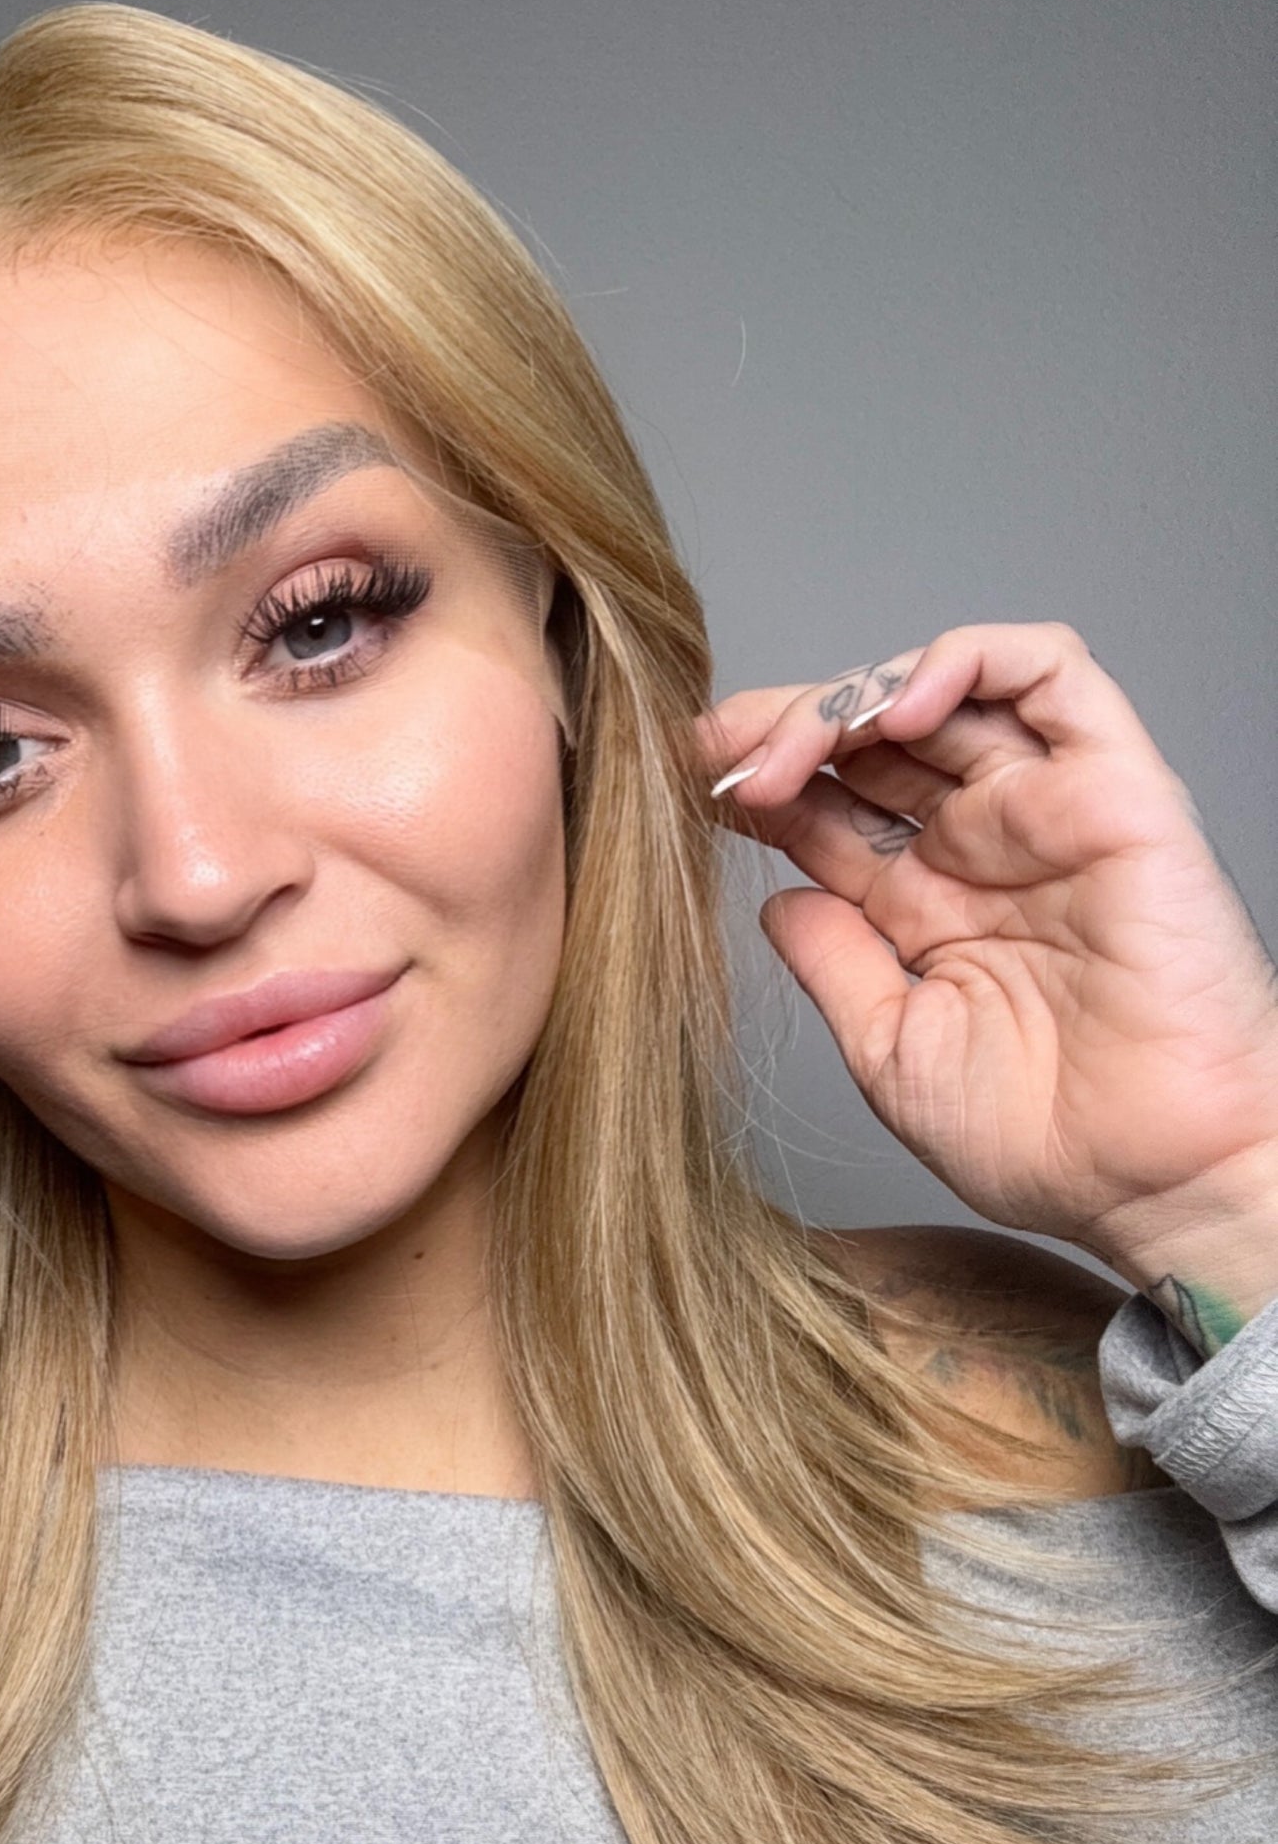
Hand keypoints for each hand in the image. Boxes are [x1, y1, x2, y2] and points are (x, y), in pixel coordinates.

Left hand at [701, 622, 1277, 1345]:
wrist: (1157, 1183)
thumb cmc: (1045, 1140)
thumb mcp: (891, 1050)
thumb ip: (833, 965)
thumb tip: (772, 900)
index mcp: (928, 902)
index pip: (830, 803)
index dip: (759, 780)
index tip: (687, 787)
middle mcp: (986, 844)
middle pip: (873, 736)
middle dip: (783, 727)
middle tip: (714, 753)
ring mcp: (1049, 809)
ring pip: (947, 689)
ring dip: (854, 693)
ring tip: (791, 745)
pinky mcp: (1116, 789)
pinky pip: (1053, 675)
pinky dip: (968, 661)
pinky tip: (896, 705)